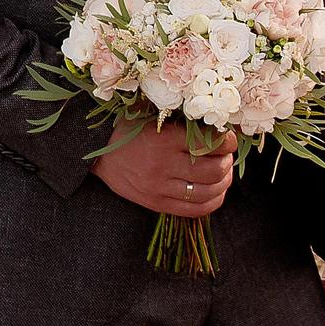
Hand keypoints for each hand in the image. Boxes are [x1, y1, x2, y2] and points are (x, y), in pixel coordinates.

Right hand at [91, 116, 235, 217]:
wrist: (97, 152)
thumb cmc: (127, 129)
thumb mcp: (152, 116)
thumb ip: (182, 121)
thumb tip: (218, 125)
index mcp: (163, 139)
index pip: (210, 143)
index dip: (226, 141)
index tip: (227, 138)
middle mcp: (163, 166)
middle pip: (214, 170)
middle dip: (227, 162)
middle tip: (225, 156)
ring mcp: (159, 188)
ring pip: (208, 192)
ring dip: (223, 182)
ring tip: (222, 173)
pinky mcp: (157, 204)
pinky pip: (195, 210)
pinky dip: (212, 201)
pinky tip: (215, 191)